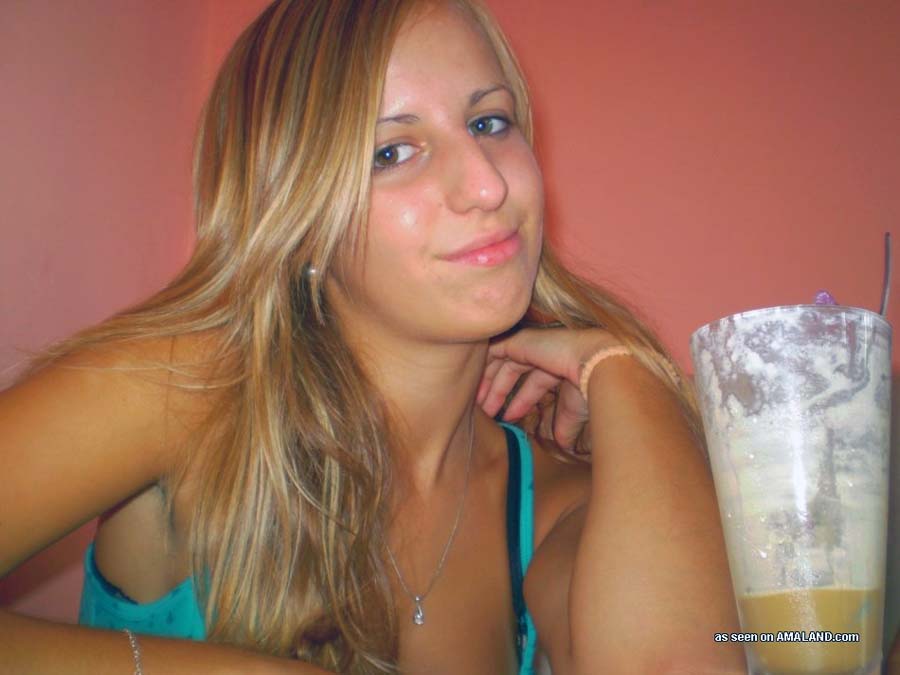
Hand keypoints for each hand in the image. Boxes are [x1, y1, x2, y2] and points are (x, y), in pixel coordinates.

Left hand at [476, 327, 621, 452]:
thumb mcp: (573, 411)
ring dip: (490, 385)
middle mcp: (543, 354)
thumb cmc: (590, 387)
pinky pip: (494, 351)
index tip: (506, 418)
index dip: (520, 401)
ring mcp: (531, 345)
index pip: (533, 382)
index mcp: (558, 366)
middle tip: (487, 413)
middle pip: (513, 372)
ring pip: (502, 363)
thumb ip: (564, 425)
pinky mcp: (519, 342)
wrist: (594, 365)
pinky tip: (477, 384)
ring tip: (481, 407)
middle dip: (499, 393)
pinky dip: (484, 365)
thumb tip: (564, 445)